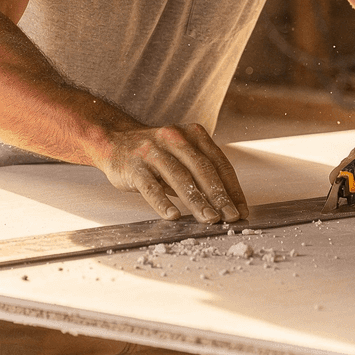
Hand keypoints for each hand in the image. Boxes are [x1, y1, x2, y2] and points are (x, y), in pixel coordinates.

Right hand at [98, 124, 247, 223]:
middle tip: (230, 217)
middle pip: (203, 169)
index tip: (240, 210)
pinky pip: (150, 186)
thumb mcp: (181, 154)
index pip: (219, 163)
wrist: (113, 141)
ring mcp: (153, 151)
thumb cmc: (154, 153)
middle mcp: (175, 139)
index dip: (232, 188)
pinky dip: (163, 202)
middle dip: (219, 196)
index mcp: (192, 135)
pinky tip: (173, 215)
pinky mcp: (134, 166)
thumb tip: (226, 204)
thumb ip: (201, 173)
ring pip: (180, 178)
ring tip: (209, 219)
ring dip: (197, 201)